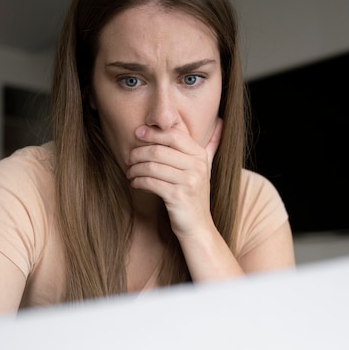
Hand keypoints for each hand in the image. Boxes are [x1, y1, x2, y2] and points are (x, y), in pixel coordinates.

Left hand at [126, 118, 222, 238]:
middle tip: (128, 157)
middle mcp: (197, 167)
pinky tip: (134, 183)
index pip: (173, 135)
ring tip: (129, 172)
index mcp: (200, 156)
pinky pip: (151, 183)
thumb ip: (208, 146)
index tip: (137, 133)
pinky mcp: (178, 197)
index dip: (153, 132)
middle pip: (159, 150)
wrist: (197, 226)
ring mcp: (189, 182)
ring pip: (152, 167)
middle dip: (139, 152)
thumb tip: (219, 122)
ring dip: (135, 168)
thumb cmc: (194, 195)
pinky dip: (138, 181)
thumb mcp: (203, 169)